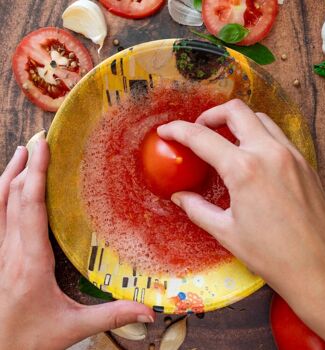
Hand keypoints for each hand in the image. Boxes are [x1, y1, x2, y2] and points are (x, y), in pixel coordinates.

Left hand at [0, 137, 154, 349]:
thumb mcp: (72, 328)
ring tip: (22, 152)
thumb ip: (110, 315)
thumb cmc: (29, 339)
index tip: (42, 148)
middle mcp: (10, 252)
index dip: (37, 175)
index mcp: (31, 263)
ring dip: (9, 176)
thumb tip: (147, 310)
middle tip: (38, 141)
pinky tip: (5, 184)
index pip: (32, 208)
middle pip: (14, 198)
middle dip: (27, 166)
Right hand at [158, 99, 324, 349]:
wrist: (320, 269)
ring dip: (237, 121)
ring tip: (224, 140)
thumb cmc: (271, 255)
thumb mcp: (226, 232)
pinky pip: (277, 135)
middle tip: (198, 130)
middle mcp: (269, 153)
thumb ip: (197, 208)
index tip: (165, 130)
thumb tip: (179, 197)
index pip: (201, 137)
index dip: (177, 130)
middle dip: (210, 114)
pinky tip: (250, 155)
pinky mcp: (305, 163)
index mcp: (244, 170)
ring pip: (260, 118)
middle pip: (236, 111)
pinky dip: (258, 134)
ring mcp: (291, 155)